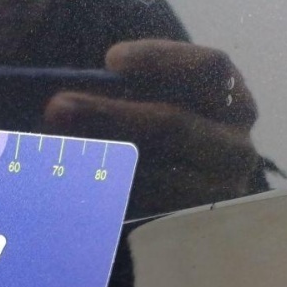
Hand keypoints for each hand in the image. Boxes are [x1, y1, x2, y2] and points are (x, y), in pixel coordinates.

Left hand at [44, 40, 260, 215]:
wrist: (174, 212)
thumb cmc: (156, 142)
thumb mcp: (155, 111)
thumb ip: (128, 96)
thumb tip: (71, 101)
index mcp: (234, 106)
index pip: (209, 70)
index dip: (160, 59)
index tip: (112, 60)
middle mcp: (234, 151)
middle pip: (172, 124)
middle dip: (109, 113)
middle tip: (58, 108)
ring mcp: (215, 194)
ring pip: (154, 173)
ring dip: (97, 159)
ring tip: (53, 151)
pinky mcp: (185, 228)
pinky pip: (142, 211)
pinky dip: (104, 195)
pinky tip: (71, 186)